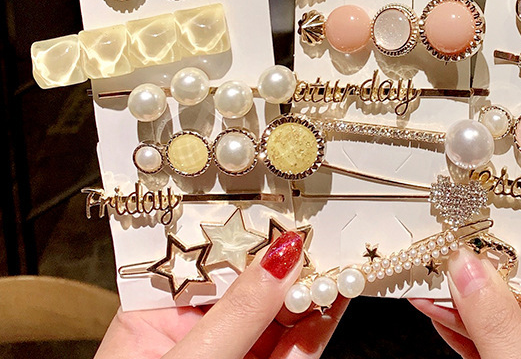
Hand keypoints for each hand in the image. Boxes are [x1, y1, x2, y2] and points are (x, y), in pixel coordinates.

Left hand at [95, 232, 347, 358]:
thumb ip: (239, 312)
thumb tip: (281, 257)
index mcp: (153, 316)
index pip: (202, 256)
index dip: (243, 229)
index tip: (278, 207)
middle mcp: (193, 333)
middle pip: (247, 281)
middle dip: (284, 257)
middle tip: (319, 228)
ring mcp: (231, 356)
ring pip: (276, 313)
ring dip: (309, 285)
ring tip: (337, 256)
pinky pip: (294, 345)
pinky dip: (318, 322)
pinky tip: (335, 296)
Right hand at [410, 247, 520, 358]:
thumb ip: (499, 327)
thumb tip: (466, 267)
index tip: (482, 227)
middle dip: (485, 273)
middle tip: (446, 244)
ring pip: (510, 320)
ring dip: (465, 300)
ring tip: (429, 271)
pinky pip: (496, 347)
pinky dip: (465, 331)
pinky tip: (436, 308)